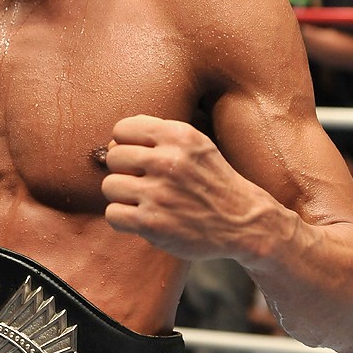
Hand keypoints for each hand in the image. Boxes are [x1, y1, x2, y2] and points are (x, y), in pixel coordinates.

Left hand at [102, 115, 268, 261]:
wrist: (243, 222)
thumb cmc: (212, 181)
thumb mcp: (195, 144)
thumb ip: (157, 135)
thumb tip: (113, 142)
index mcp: (178, 136)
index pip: (122, 129)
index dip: (126, 144)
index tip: (140, 158)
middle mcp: (167, 161)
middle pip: (113, 157)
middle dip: (124, 170)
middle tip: (143, 182)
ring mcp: (158, 193)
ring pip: (109, 186)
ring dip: (122, 196)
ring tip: (143, 200)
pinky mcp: (152, 223)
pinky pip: (113, 214)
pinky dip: (123, 219)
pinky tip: (141, 218)